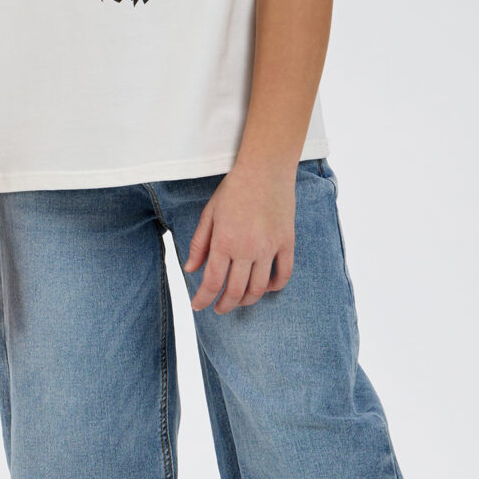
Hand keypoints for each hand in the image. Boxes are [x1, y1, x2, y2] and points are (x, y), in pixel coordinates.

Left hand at [184, 160, 296, 312]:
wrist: (265, 170)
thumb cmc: (234, 189)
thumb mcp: (209, 214)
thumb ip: (199, 244)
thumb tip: (191, 269)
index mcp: (224, 242)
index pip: (212, 282)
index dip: (203, 299)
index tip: (198, 306)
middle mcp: (247, 249)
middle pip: (235, 291)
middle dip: (224, 305)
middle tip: (218, 309)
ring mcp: (270, 248)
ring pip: (259, 288)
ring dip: (247, 300)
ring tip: (239, 301)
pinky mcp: (287, 243)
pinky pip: (284, 274)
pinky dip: (275, 287)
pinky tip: (266, 288)